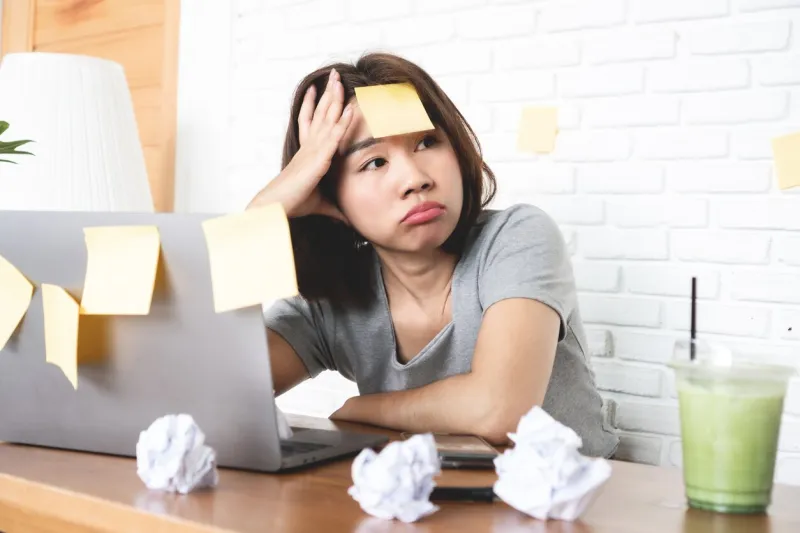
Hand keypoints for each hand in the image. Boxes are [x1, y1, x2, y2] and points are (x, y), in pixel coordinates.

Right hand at [248, 68, 353, 222]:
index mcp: (308, 152)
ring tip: (339, 79)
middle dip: (328, 93)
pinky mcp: (318, 159)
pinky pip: (333, 137)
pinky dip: (343, 122)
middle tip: (334, 74)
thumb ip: (335, 209)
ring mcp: (313, 150)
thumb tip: (347, 219)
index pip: (313, 123)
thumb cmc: (293, 204)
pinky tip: (351, 109)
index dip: (316, 105)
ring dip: (335, 98)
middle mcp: (309, 146)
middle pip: (320, 113)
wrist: (275, 207)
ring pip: (326, 119)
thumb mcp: (320, 204)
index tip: (321, 89)